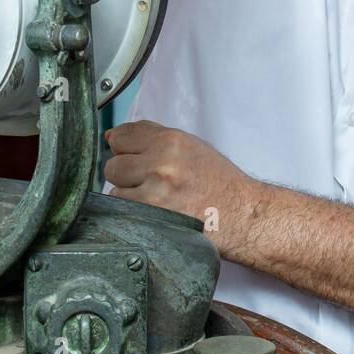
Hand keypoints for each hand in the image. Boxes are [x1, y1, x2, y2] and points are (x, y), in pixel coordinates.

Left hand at [104, 121, 261, 257]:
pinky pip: (124, 212)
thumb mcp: (190, 147)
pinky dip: (133, 214)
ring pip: (115, 190)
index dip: (123, 149)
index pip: (121, 136)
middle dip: (125, 174)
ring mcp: (155, 192)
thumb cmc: (218, 182)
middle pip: (113, 165)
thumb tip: (110, 137)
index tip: (132, 157)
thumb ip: (151, 138)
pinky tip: (154, 213)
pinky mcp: (152, 218)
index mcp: (171, 140)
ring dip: (129, 196)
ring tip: (154, 200)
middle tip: (147, 182)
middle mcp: (161, 163)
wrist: (242, 214)